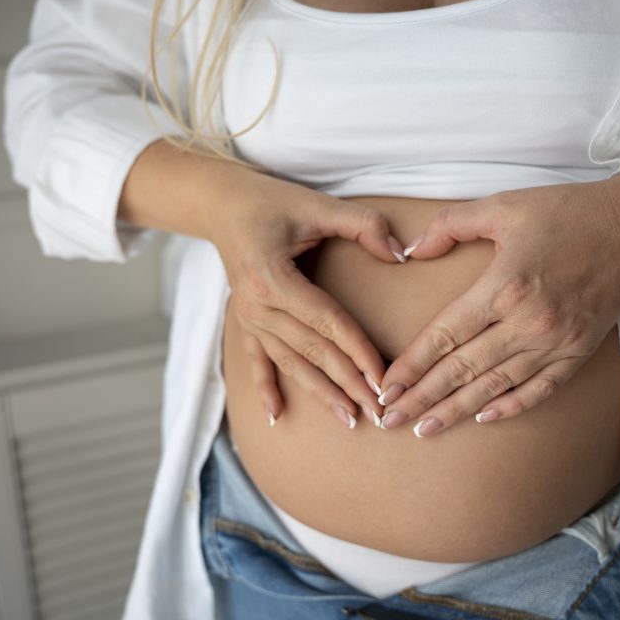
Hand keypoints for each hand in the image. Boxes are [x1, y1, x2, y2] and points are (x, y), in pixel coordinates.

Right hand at [208, 172, 404, 428]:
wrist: (218, 203)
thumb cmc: (269, 200)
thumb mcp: (317, 203)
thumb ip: (363, 224)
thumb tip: (400, 253)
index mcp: (272, 278)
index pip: (327, 321)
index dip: (358, 350)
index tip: (384, 376)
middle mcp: (256, 304)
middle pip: (312, 350)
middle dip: (348, 382)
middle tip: (380, 412)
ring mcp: (247, 317)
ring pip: (290, 362)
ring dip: (320, 393)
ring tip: (350, 418)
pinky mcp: (243, 321)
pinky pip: (255, 361)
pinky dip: (265, 389)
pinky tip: (276, 417)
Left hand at [375, 174, 619, 435]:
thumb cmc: (567, 211)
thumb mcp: (502, 205)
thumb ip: (451, 225)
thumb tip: (411, 250)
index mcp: (504, 286)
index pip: (445, 336)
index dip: (412, 365)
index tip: (386, 387)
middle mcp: (527, 322)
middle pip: (462, 370)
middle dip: (422, 398)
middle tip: (389, 420)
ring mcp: (555, 342)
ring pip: (495, 386)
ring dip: (456, 411)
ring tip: (424, 430)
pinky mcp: (578, 351)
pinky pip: (539, 388)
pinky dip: (511, 406)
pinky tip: (484, 418)